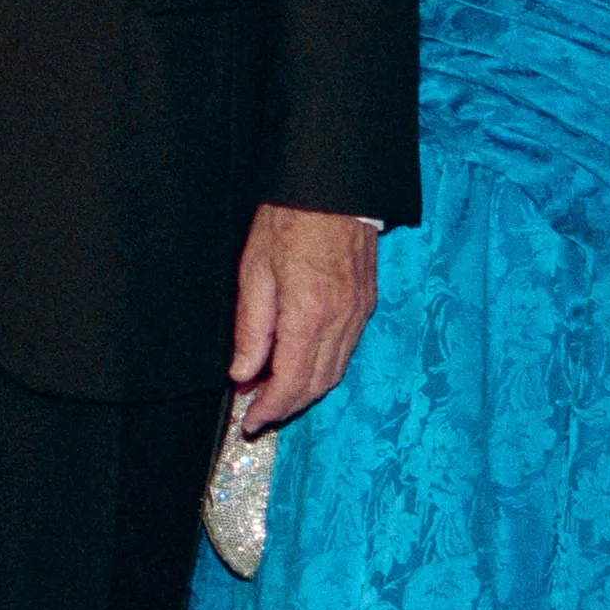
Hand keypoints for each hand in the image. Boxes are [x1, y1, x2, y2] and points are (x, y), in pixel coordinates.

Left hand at [230, 205, 378, 432]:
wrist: (334, 187)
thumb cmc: (289, 219)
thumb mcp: (254, 270)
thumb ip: (251, 327)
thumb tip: (242, 372)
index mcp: (310, 315)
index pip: (291, 382)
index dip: (270, 408)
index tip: (249, 421)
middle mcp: (342, 322)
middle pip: (316, 384)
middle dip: (286, 406)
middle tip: (257, 415)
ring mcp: (359, 314)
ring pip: (334, 372)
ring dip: (304, 391)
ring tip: (272, 395)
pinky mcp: (366, 305)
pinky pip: (345, 351)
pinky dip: (322, 368)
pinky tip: (299, 365)